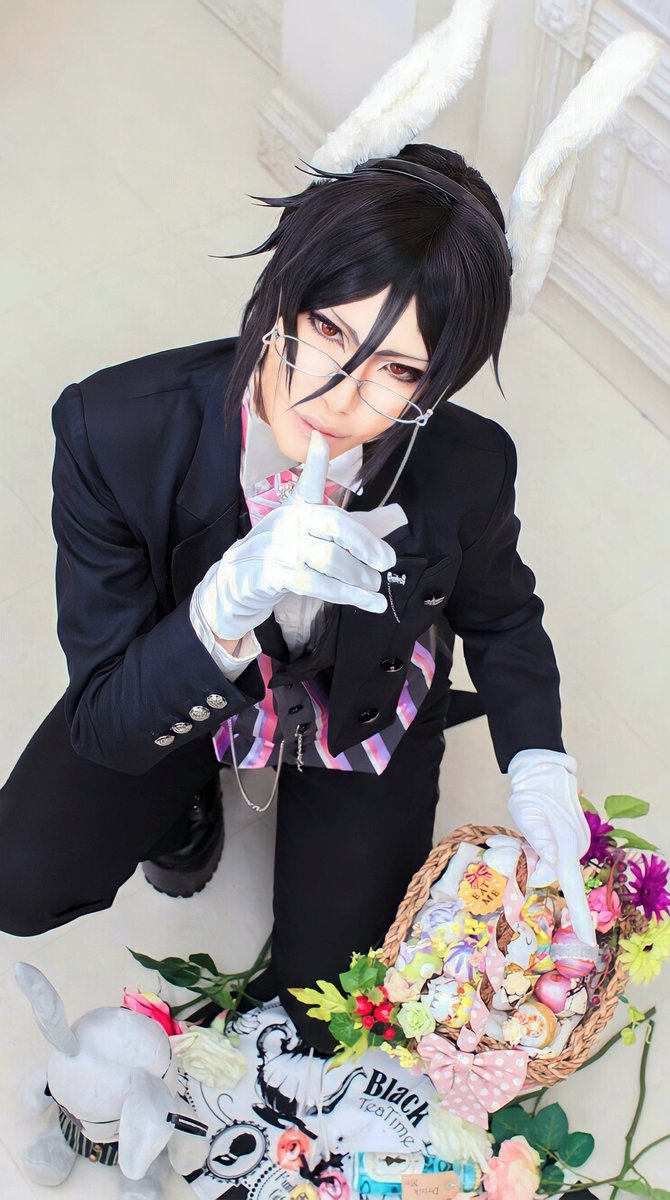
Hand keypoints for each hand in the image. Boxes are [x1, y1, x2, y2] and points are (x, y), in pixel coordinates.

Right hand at [195, 428, 408, 642]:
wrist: (241, 580)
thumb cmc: (285, 553)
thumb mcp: (311, 533)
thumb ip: (346, 527)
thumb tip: (391, 518)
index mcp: (298, 506)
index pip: (309, 481)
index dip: (315, 460)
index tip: (320, 439)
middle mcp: (288, 521)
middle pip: (335, 526)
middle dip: (367, 545)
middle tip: (386, 562)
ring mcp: (279, 547)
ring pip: (330, 560)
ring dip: (359, 576)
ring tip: (375, 586)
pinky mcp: (273, 574)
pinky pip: (318, 586)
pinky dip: (349, 596)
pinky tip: (371, 603)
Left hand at [506, 748, 596, 946]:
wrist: (539, 770)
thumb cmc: (533, 791)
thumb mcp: (530, 814)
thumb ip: (540, 840)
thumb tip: (551, 859)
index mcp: (566, 847)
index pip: (572, 886)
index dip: (580, 915)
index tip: (587, 940)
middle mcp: (570, 850)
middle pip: (539, 874)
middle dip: (515, 866)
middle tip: (492, 852)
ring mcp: (564, 846)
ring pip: (534, 865)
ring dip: (513, 857)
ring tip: (495, 842)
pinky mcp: (556, 842)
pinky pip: (535, 856)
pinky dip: (518, 851)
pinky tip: (501, 841)